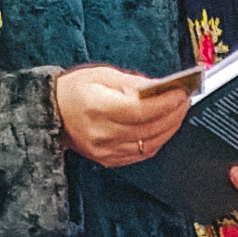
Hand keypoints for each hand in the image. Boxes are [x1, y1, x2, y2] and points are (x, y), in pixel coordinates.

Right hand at [55, 65, 192, 167]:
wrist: (52, 114)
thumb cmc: (74, 91)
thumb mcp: (102, 75)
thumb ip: (132, 83)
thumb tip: (159, 87)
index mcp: (97, 108)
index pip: (141, 110)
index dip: (165, 103)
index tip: (181, 93)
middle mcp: (101, 134)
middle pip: (149, 128)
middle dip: (173, 114)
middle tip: (185, 100)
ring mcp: (105, 151)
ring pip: (149, 144)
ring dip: (170, 128)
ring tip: (179, 112)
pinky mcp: (109, 160)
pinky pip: (142, 154)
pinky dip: (158, 140)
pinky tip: (165, 127)